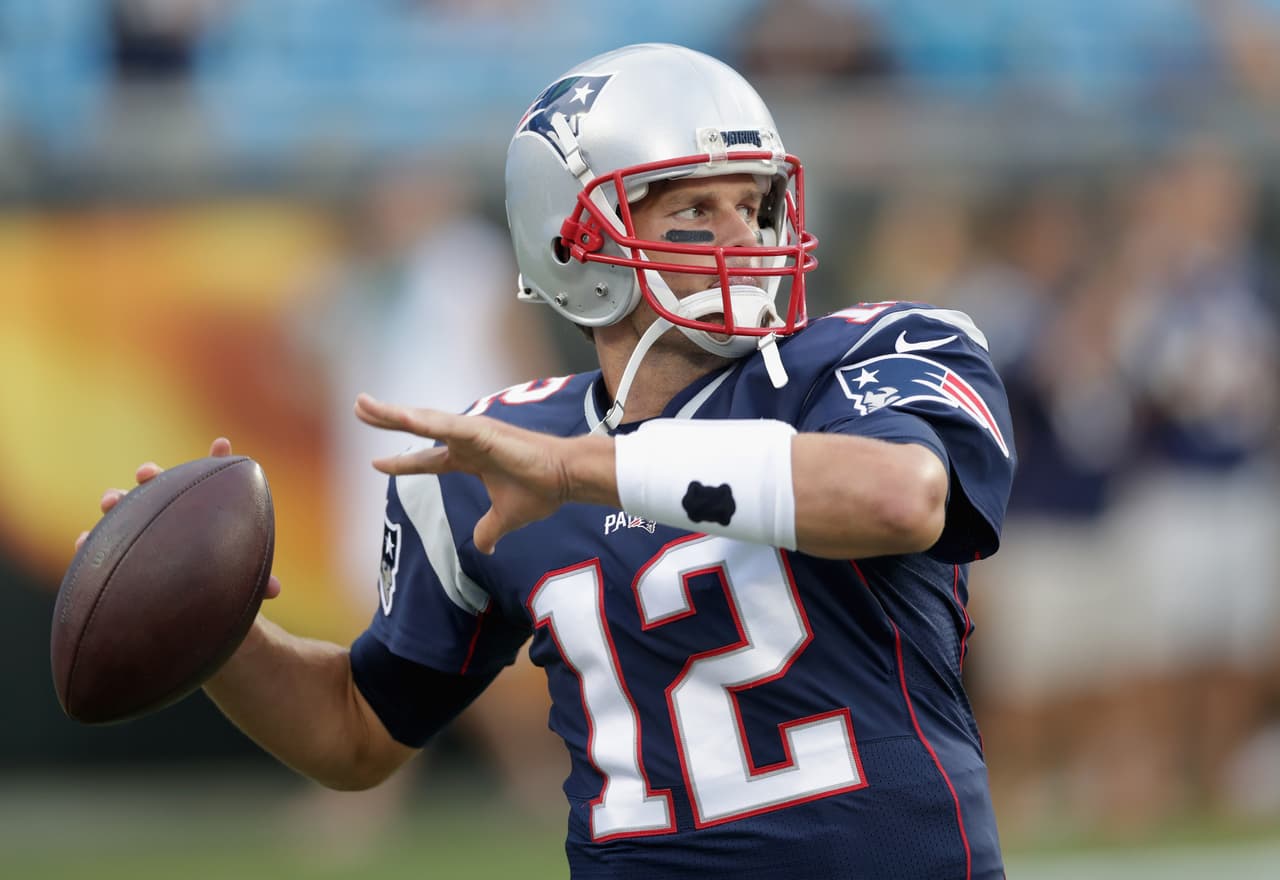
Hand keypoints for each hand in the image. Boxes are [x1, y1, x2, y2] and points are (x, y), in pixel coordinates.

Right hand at [74, 437, 282, 598]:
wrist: (182, 606)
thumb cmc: (212, 581)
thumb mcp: (233, 578)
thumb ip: (253, 581)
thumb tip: (275, 590)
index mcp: (198, 511)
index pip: (208, 480)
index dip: (217, 460)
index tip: (225, 445)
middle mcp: (166, 513)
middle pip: (156, 486)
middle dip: (151, 476)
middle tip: (148, 474)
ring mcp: (137, 530)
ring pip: (122, 508)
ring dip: (114, 499)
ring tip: (111, 500)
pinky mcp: (114, 553)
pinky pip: (95, 545)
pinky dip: (87, 540)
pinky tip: (83, 541)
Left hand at [354, 393, 615, 553]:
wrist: (565, 479)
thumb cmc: (541, 491)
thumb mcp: (505, 517)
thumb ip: (489, 530)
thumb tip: (484, 548)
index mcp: (471, 458)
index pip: (428, 460)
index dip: (403, 463)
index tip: (377, 464)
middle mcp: (468, 440)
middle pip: (418, 429)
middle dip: (387, 418)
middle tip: (358, 406)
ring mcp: (473, 433)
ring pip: (424, 420)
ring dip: (392, 413)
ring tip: (364, 405)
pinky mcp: (482, 431)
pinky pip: (445, 426)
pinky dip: (423, 421)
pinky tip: (401, 416)